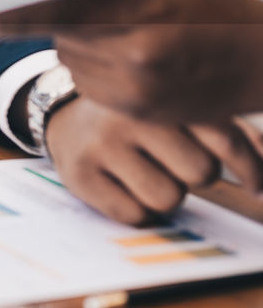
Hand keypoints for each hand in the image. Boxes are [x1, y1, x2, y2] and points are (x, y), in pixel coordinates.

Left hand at [0, 0, 262, 122]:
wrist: (261, 59)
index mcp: (143, 13)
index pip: (63, 16)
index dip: (16, 22)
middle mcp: (137, 56)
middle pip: (62, 38)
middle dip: (61, 22)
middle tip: (84, 10)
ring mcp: (137, 90)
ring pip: (72, 63)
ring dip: (78, 45)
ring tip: (121, 31)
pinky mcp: (137, 112)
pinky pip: (90, 84)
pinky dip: (95, 67)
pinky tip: (128, 55)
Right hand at [46, 98, 262, 224]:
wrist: (63, 117)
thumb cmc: (139, 119)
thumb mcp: (182, 112)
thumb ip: (231, 134)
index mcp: (163, 92)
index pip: (225, 139)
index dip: (250, 170)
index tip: (255, 186)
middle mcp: (131, 113)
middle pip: (200, 172)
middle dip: (193, 175)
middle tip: (171, 163)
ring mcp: (102, 142)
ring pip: (168, 198)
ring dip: (164, 195)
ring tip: (145, 174)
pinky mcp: (81, 173)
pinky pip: (134, 215)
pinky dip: (136, 210)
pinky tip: (122, 187)